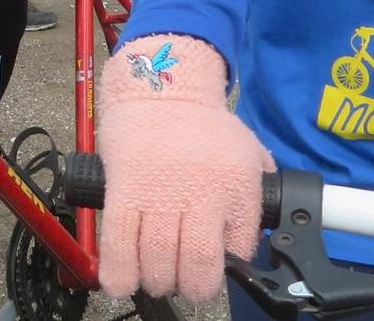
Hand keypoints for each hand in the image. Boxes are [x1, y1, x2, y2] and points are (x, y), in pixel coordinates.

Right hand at [99, 35, 268, 302]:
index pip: (240, 249)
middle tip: (185, 285)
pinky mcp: (124, 188)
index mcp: (237, 183)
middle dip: (192, 287)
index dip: (226, 268)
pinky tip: (121, 283)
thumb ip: (254, 193)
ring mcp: (159, 190)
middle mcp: (201, 189)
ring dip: (157, 280)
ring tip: (158, 278)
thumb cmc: (202, 124)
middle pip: (197, 263)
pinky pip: (119, 241)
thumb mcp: (246, 151)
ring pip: (158, 258)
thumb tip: (247, 240)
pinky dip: (119, 272)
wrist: (161, 85)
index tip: (214, 269)